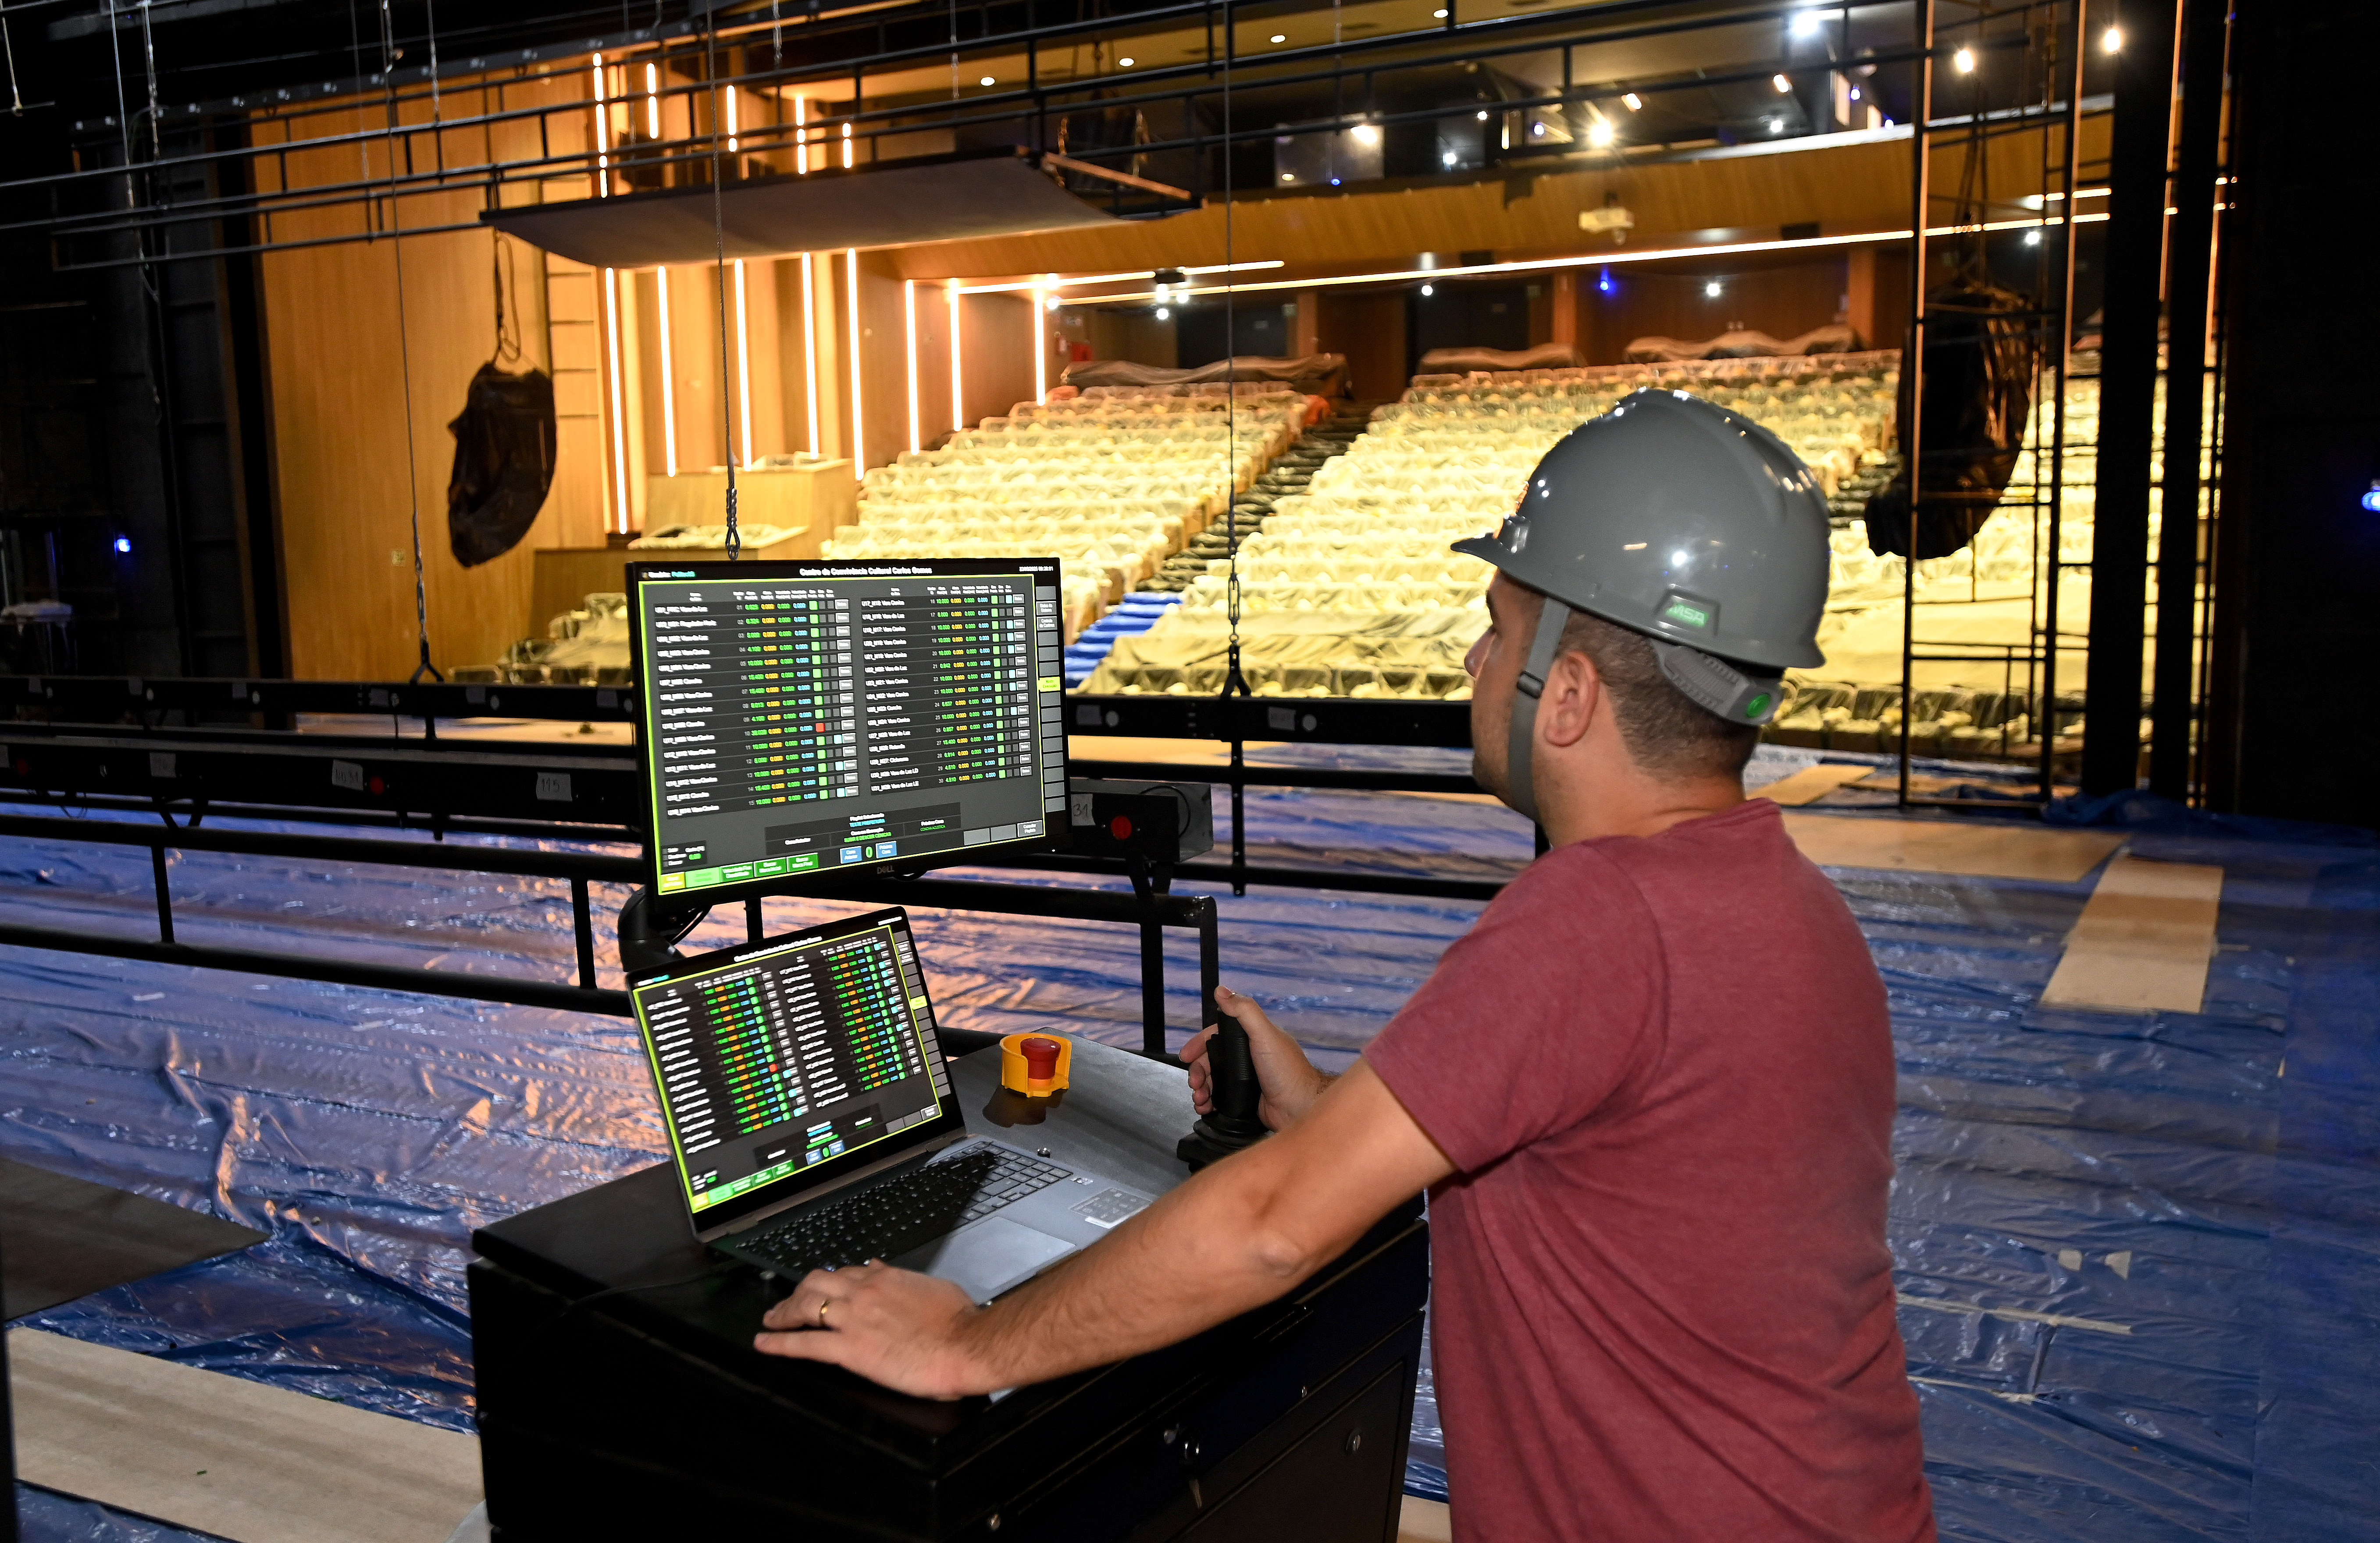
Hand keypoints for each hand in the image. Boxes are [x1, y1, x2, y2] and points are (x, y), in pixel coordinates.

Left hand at [753, 1262, 987, 1398]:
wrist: (968, 1344)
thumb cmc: (959, 1321)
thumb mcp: (932, 1286)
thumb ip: (902, 1278)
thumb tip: (881, 1267)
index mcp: (885, 1278)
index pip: (845, 1273)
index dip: (830, 1282)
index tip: (824, 1289)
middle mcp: (864, 1293)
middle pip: (815, 1282)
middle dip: (797, 1292)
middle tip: (787, 1303)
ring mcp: (854, 1320)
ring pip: (805, 1307)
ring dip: (782, 1313)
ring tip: (770, 1321)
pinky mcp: (849, 1349)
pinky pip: (805, 1343)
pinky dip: (779, 1343)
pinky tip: (766, 1344)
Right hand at [1184, 985, 1330, 1130]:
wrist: (1299, 1109)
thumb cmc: (1287, 1071)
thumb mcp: (1265, 1034)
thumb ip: (1244, 1011)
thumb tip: (1222, 990)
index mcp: (1252, 1038)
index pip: (1217, 1036)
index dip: (1199, 1044)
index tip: (1185, 1055)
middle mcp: (1247, 1057)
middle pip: (1211, 1060)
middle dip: (1197, 1071)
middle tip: (1194, 1083)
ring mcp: (1245, 1079)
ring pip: (1212, 1080)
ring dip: (1201, 1089)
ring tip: (1200, 1099)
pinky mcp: (1245, 1099)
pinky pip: (1220, 1098)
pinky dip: (1209, 1103)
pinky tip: (1206, 1107)